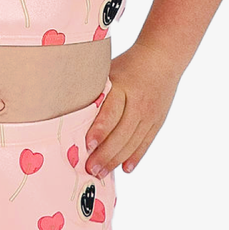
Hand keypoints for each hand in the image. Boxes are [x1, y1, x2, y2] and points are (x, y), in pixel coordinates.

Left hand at [83, 44, 181, 177]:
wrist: (163, 56)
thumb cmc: (127, 64)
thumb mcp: (109, 69)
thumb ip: (94, 89)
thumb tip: (65, 104)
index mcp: (124, 87)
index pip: (112, 112)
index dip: (100, 130)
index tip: (87, 144)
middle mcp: (139, 102)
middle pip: (122, 133)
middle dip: (105, 153)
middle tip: (90, 168)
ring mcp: (150, 114)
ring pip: (133, 142)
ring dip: (117, 160)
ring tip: (101, 173)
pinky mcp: (158, 121)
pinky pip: (146, 142)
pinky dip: (135, 157)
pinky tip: (125, 168)